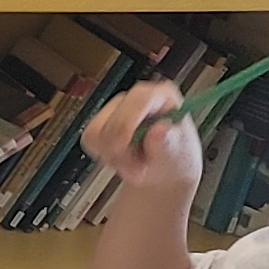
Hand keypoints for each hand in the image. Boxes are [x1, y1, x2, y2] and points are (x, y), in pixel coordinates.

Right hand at [89, 80, 203, 204]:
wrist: (163, 172)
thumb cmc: (175, 160)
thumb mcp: (179, 154)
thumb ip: (168, 142)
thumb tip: (160, 131)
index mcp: (163, 96)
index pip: (139, 99)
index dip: (127, 123)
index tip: (123, 148)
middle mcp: (138, 97)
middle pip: (113, 117)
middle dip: (120, 149)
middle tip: (137, 167)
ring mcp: (116, 108)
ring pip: (97, 130)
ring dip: (112, 155)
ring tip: (132, 164)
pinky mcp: (100, 122)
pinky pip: (89, 138)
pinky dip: (102, 155)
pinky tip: (121, 159)